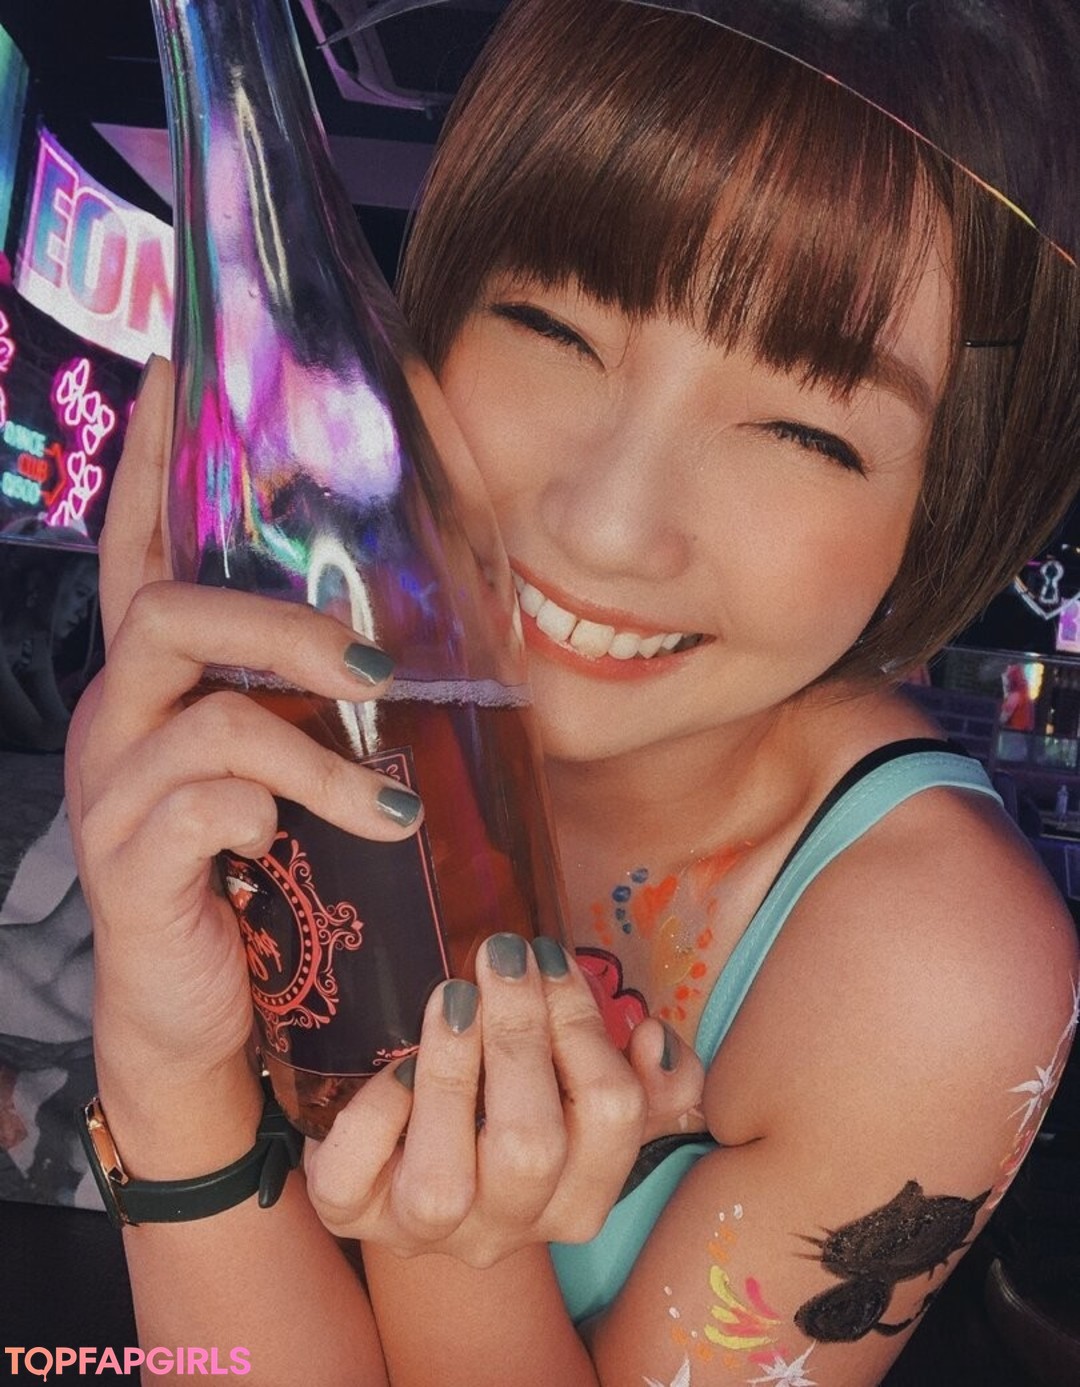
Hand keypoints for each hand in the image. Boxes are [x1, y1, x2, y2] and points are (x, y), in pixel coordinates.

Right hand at [65, 366, 421, 1135]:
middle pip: (169, 613)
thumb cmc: (252, 876)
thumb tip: (391, 649)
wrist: (199, 1010)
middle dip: (279, 624)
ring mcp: (111, 793)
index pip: (138, 553)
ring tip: (388, 805)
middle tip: (372, 662)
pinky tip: (287, 844)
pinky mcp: (130, 865)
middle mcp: (115, 722)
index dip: (152, 465)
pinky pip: (201, 808)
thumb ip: (304, 706)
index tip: (173, 371)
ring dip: (316, 754)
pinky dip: (268, 814)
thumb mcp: (280, 773)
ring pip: (207, 719)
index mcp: (151, 687)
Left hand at [304, 935, 705, 1266]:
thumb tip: (653, 1038)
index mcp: (576, 1197)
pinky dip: (375, 1115)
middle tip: (503, 957)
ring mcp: (425, 1233)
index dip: (583, 1026)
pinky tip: (394, 1063)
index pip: (611, 1117)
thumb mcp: (582, 1092)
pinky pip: (353, 1181)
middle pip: (531, 1147)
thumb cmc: (510, 1106)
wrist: (410, 1160)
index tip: (549, 957)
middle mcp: (508, 1229)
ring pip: (443, 1181)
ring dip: (453, 1072)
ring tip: (454, 995)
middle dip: (520, 1035)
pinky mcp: (351, 1215)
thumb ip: (643, 1077)